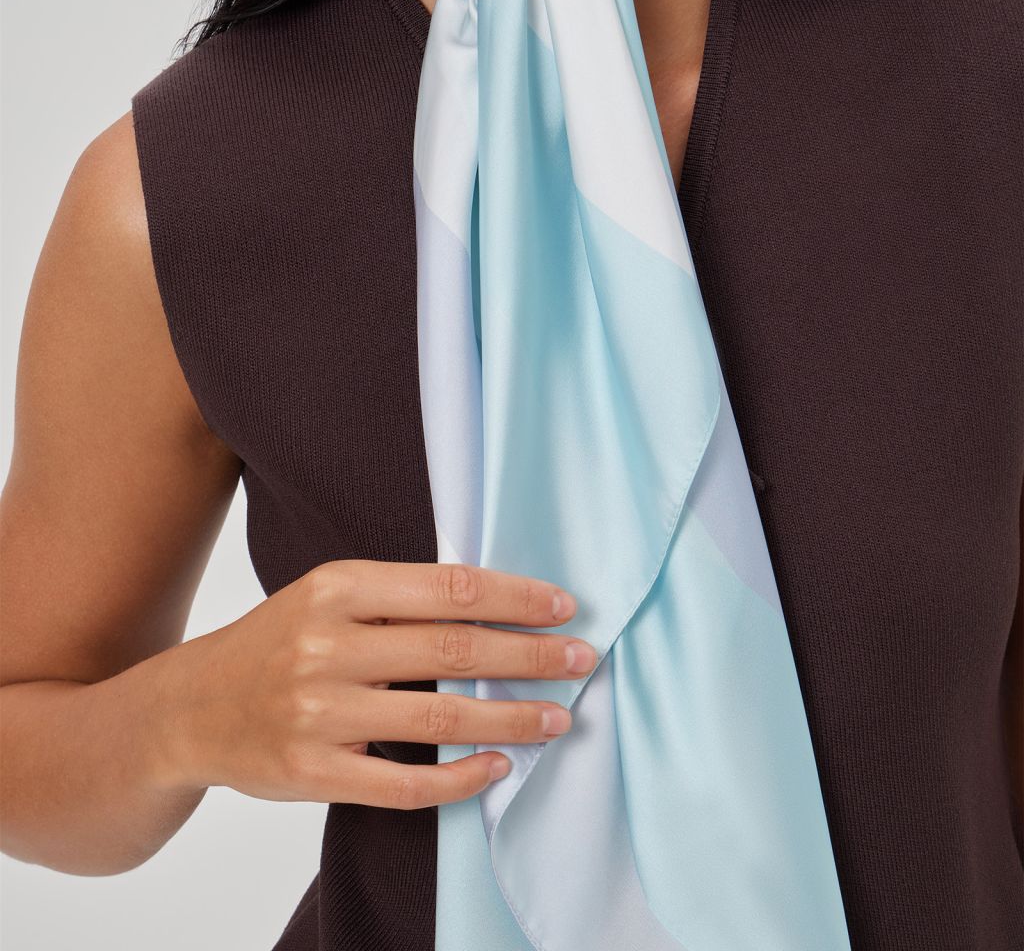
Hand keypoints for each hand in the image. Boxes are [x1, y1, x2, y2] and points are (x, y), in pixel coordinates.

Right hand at [154, 560, 595, 810]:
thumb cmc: (277, 642)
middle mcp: (326, 645)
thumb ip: (400, 597)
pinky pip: (405, 783)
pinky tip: (498, 766)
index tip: (563, 606)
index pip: (450, 587)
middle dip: (531, 656)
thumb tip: (501, 605)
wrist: (189, 708)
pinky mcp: (312, 772)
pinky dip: (462, 777)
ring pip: (441, 718)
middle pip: (456, 650)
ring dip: (512, 719)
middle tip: (582, 659)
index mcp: (337, 587)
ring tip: (559, 716)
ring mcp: (318, 713)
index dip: (516, 598)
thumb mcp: (326, 595)